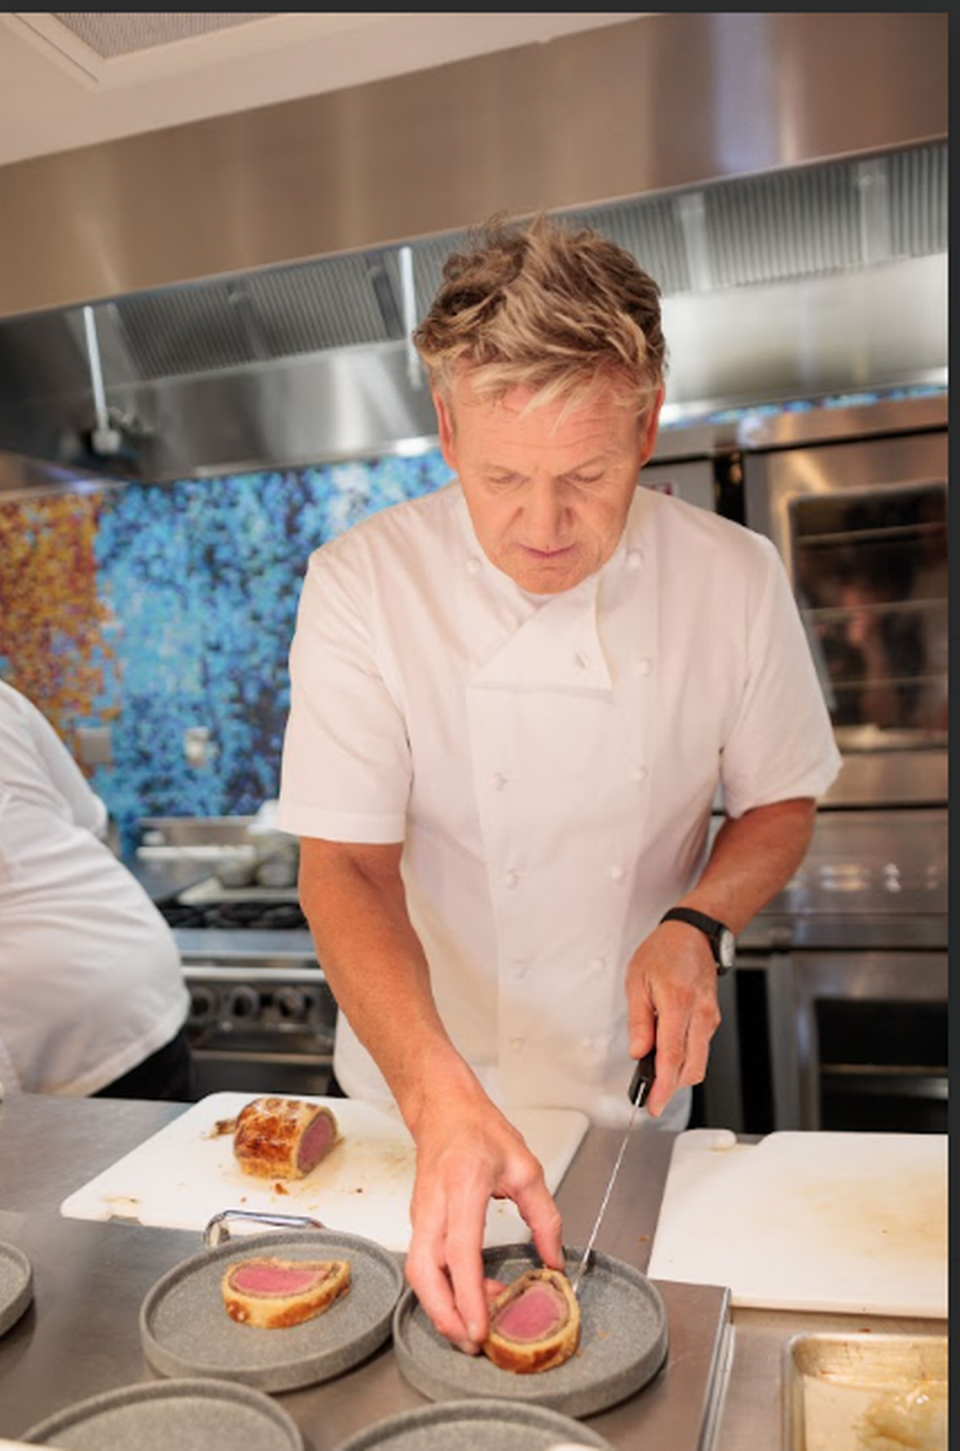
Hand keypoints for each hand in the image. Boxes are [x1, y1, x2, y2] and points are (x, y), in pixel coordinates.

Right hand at [403, 1087, 563, 1352]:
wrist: (443, 1108)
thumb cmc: (479, 1129)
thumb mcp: (526, 1167)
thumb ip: (544, 1216)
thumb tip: (554, 1260)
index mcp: (464, 1185)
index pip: (459, 1250)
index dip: (467, 1294)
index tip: (480, 1327)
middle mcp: (434, 1203)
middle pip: (424, 1271)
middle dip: (444, 1315)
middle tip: (472, 1343)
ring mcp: (421, 1213)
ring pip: (420, 1271)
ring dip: (443, 1305)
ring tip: (478, 1324)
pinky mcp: (419, 1222)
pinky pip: (425, 1262)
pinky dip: (443, 1287)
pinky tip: (472, 1294)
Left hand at [625, 920, 721, 1117]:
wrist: (695, 935)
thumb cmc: (665, 951)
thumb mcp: (638, 981)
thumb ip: (639, 1021)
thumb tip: (638, 1051)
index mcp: (678, 1004)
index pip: (671, 1057)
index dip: (663, 1087)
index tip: (654, 1104)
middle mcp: (700, 1015)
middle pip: (691, 1068)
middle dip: (671, 1087)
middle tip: (651, 1094)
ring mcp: (710, 1018)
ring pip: (698, 1062)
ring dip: (678, 1074)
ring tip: (656, 1074)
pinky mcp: (712, 1019)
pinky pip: (701, 1048)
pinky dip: (685, 1059)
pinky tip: (669, 1054)